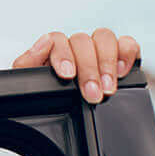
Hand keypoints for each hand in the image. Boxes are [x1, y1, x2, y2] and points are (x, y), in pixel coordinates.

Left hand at [12, 29, 140, 103]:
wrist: (67, 118)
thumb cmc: (48, 100)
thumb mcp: (31, 88)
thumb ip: (27, 63)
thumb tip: (44, 42)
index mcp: (53, 51)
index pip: (57, 40)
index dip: (63, 55)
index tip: (67, 75)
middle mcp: (76, 47)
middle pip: (83, 40)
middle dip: (88, 69)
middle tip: (92, 94)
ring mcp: (98, 50)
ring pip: (104, 38)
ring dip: (107, 63)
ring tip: (108, 88)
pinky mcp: (121, 56)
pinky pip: (128, 44)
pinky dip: (127, 54)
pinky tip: (122, 72)